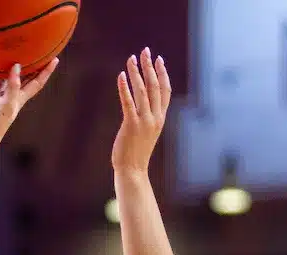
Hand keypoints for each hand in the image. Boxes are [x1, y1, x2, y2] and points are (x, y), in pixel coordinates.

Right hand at [0, 60, 58, 152]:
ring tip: (8, 53)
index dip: (46, 71)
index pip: (36, 83)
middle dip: (30, 66)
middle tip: (34, 50)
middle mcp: (8, 97)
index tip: (54, 59)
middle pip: (22, 78)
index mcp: (18, 100)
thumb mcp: (6, 106)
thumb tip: (17, 67)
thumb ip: (12, 87)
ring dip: (5, 68)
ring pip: (1, 79)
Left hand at [112, 48, 171, 171]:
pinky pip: (128, 102)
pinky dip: (125, 88)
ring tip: (131, 58)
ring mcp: (144, 121)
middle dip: (149, 67)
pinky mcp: (131, 125)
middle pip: (154, 86)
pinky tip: (121, 76)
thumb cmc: (136, 153)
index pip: (165, 91)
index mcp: (160, 118)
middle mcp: (155, 117)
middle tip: (145, 51)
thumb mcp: (146, 133)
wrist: (133, 170)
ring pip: (142, 91)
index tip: (158, 59)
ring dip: (136, 72)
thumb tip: (142, 106)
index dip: (162, 74)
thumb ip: (147, 118)